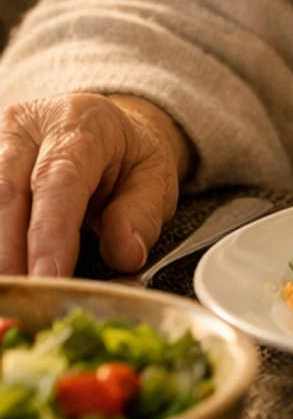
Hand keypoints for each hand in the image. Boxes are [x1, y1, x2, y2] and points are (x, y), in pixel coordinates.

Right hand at [0, 95, 191, 276]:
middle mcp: (27, 125)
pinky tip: (6, 269)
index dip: (49, 232)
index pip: (59, 179)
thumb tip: (126, 254)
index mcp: (80, 123)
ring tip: (12, 289)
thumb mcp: (153, 177)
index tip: (49, 276)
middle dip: (9, 251)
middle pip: (6, 191)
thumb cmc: (125, 155)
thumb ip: (141, 215)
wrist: (100, 126)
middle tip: (21, 295)